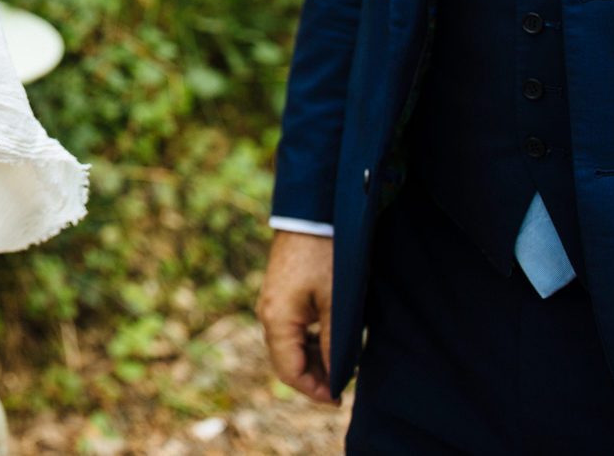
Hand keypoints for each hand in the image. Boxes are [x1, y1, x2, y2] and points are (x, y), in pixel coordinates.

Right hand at [258, 229, 335, 403]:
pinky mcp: (280, 294)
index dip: (314, 390)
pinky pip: (291, 329)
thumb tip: (337, 379)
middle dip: (315, 377)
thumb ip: (335, 345)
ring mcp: (272, 303)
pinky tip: (332, 339)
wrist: (312, 215)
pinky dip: (311, 342)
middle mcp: (267, 314)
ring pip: (290, 346)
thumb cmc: (325, 258)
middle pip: (287, 361)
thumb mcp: (336, 305)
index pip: (289, 372)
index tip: (340, 398)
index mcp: (277, 320)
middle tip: (345, 384)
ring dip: (315, 359)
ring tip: (343, 362)